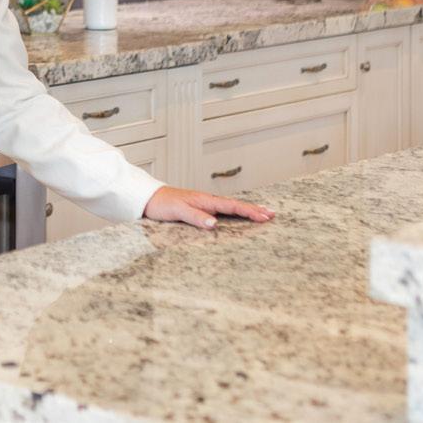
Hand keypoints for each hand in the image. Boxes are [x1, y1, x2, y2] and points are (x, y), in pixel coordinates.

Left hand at [142, 185, 274, 228]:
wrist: (149, 198)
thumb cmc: (162, 204)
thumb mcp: (178, 211)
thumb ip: (196, 217)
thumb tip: (214, 224)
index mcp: (205, 200)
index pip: (232, 206)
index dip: (250, 211)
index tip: (265, 216)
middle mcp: (208, 201)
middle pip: (236, 205)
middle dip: (255, 210)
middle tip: (272, 214)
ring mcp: (205, 205)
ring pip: (231, 207)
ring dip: (247, 210)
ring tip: (262, 214)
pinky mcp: (200, 209)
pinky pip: (222, 211)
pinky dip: (235, 212)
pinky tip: (238, 216)